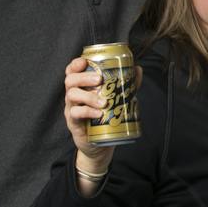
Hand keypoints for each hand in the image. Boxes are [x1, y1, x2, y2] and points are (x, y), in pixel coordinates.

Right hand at [61, 56, 145, 177]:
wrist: (99, 145)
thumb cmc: (105, 118)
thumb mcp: (115, 99)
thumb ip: (126, 84)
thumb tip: (137, 69)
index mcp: (81, 87)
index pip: (72, 71)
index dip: (75, 64)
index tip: (84, 62)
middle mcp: (73, 96)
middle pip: (70, 80)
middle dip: (84, 77)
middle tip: (99, 80)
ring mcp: (71, 109)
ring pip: (72, 96)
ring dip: (88, 96)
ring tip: (103, 101)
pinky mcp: (73, 123)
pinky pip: (75, 113)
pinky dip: (87, 112)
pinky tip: (98, 113)